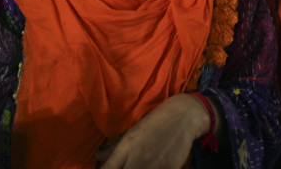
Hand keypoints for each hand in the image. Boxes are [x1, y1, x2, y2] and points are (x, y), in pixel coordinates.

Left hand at [95, 93, 209, 168]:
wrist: (183, 115)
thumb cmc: (154, 122)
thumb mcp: (132, 132)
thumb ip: (113, 149)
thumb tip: (97, 157)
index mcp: (126, 147)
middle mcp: (137, 159)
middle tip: (124, 167)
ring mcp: (154, 166)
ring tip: (136, 165)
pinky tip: (152, 166)